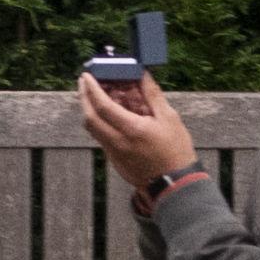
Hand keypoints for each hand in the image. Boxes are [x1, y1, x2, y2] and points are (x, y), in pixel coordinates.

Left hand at [75, 70, 198, 196]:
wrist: (176, 185)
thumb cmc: (176, 151)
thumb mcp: (169, 118)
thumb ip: (152, 95)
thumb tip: (142, 75)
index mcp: (132, 130)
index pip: (102, 106)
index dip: (91, 89)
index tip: (86, 76)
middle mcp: (118, 143)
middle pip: (89, 118)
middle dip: (83, 97)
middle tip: (84, 83)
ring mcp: (115, 154)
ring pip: (93, 129)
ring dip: (90, 110)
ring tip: (96, 96)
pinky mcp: (115, 162)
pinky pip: (101, 138)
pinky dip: (100, 123)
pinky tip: (110, 116)